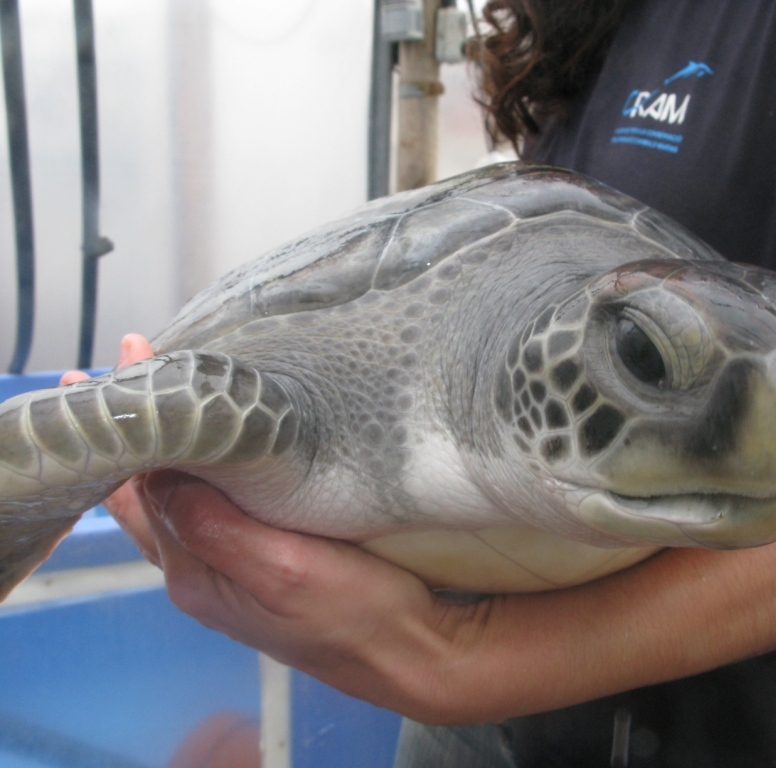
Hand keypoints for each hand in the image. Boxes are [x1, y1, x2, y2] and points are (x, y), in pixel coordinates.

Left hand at [66, 335, 474, 719]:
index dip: (134, 423)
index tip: (132, 356)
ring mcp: (229, 565)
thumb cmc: (356, 613)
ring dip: (158, 444)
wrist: (410, 651)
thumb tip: (156, 475)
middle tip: (116, 363)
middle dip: (132, 428)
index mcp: (196, 572)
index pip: (143, 484)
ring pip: (175, 494)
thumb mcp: (286, 570)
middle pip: (147, 488)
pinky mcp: (261, 557)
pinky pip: (208, 503)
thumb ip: (216, 529)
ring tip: (147, 394)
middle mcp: (200, 569)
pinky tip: (198, 447)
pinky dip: (192, 465)